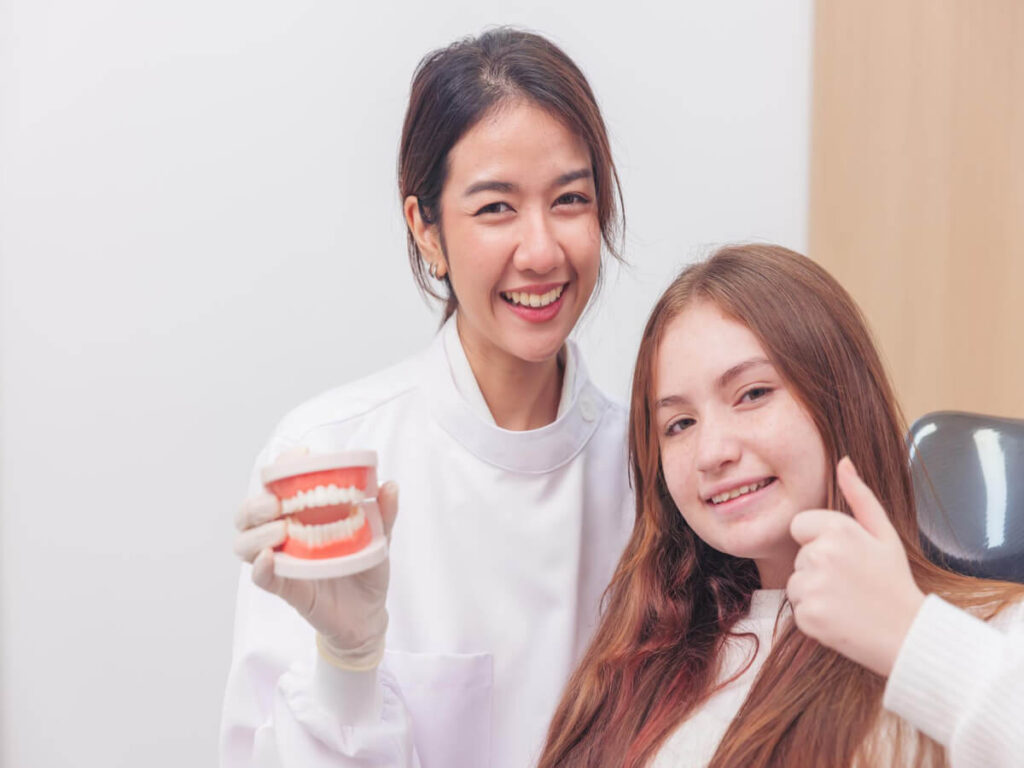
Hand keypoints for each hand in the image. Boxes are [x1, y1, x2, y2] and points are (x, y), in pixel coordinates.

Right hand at [233, 448, 398, 667]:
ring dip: (256, 533)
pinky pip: (262, 578)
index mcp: (301, 514)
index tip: (300, 456)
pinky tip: (270, 557)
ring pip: (245, 543)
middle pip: (249, 513)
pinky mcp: (286, 589)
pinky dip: (260, 567)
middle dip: (256, 503)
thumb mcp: (380, 536)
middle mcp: (283, 534)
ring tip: (281, 530)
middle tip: (277, 503)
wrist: (370, 613)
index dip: (281, 467)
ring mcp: (282, 561)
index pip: (277, 485)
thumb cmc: (365, 567)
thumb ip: (384, 512)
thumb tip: (390, 485)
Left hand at [787, 457, 924, 676]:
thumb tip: (843, 461)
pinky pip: (797, 609)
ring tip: (847, 601)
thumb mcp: (884, 534)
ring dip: (814, 593)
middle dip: (818, 568)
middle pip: (799, 556)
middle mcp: (821, 554)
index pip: (799, 525)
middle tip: (852, 583)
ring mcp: (813, 586)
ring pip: (795, 584)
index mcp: (838, 529)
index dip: (819, 541)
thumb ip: (859, 496)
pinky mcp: (807, 615)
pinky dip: (814, 616)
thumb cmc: (894, 581)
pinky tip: (841, 619)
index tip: (844, 557)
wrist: (908, 636)